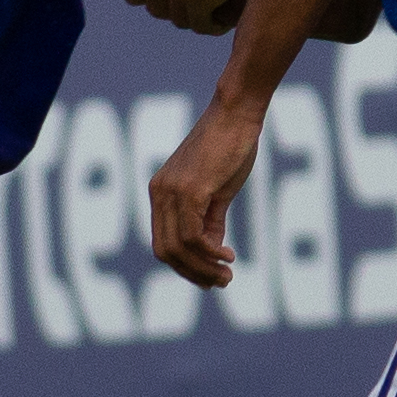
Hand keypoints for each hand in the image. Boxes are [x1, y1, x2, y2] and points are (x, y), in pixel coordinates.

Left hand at [149, 95, 263, 288]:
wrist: (237, 113)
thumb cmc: (230, 146)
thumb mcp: (217, 190)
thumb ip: (211, 221)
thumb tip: (212, 251)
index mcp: (161, 193)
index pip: (163, 242)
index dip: (184, 267)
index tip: (209, 277)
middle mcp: (160, 193)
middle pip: (165, 251)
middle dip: (193, 274)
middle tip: (221, 283)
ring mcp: (172, 192)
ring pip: (179, 247)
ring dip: (203, 268)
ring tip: (227, 276)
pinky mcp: (190, 190)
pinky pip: (193, 235)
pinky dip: (210, 253)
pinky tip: (229, 256)